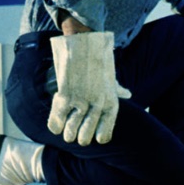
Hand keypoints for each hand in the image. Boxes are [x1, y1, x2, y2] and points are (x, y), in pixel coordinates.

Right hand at [47, 31, 129, 145]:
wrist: (84, 43)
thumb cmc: (98, 61)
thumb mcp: (111, 76)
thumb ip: (117, 88)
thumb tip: (128, 93)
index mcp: (110, 101)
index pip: (108, 126)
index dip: (103, 134)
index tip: (99, 140)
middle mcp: (98, 104)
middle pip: (88, 131)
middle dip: (82, 138)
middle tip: (77, 140)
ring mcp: (82, 100)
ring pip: (72, 127)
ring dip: (68, 133)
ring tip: (67, 136)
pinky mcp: (67, 94)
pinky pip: (59, 116)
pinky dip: (55, 124)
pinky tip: (55, 128)